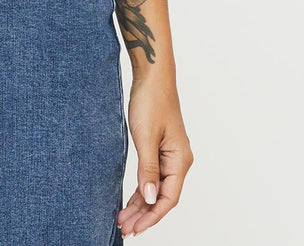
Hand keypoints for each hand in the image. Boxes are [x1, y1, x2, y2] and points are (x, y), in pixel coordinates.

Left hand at [117, 75, 193, 236]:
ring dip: (140, 204)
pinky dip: (141, 189)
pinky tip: (131, 200)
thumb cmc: (151, 101)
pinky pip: (151, 176)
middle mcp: (178, 160)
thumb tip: (149, 198)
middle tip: (125, 228)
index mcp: (179, 160)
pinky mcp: (159, 148)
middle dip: (143, 214)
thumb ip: (147, 169)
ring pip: (155, 188)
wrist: (152, 76)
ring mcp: (169, 155)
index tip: (136, 229)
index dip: (151, 216)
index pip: (168, 198)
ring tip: (124, 219)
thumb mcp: (145, 137)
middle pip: (161, 196)